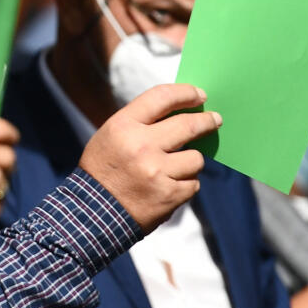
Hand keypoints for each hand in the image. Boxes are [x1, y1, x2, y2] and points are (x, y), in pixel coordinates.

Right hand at [79, 83, 221, 230]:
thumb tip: (182, 110)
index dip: (186, 93)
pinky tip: (170, 187)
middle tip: (214, 120)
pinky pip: (193, 184)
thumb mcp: (111, 135)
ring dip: (191, 161)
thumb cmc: (104, 170)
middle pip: (188, 125)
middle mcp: (141, 146)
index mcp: (124, 126)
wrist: (93, 214)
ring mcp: (156, 172)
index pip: (163, 97)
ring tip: (177, 167)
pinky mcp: (168, 196)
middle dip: (207, 121)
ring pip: (195, 158)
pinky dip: (185, 185)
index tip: (200, 95)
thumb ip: (142, 121)